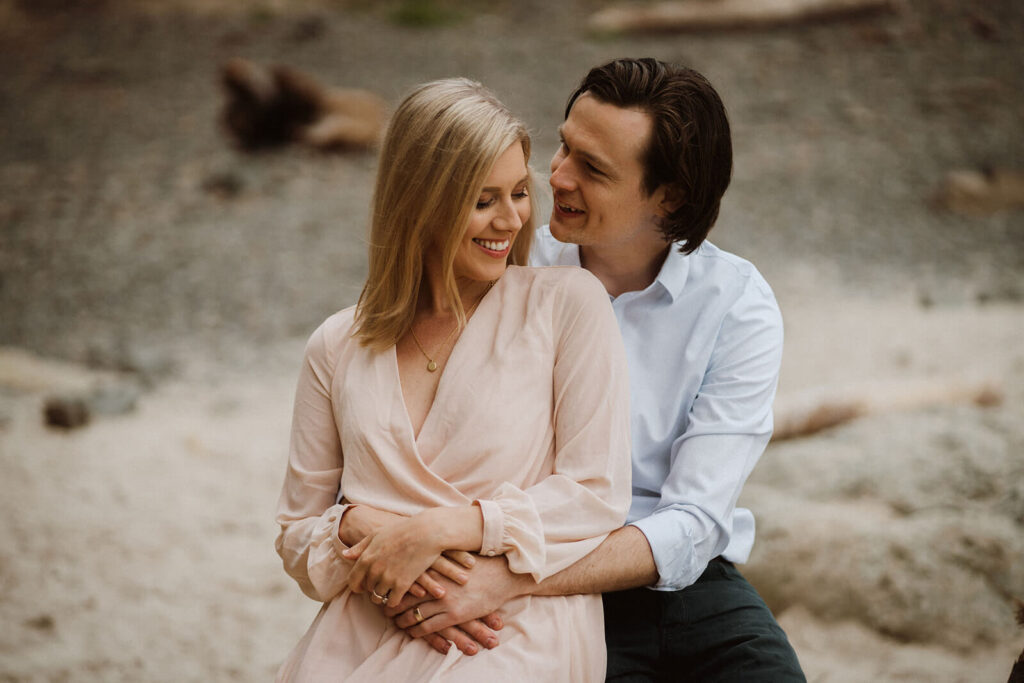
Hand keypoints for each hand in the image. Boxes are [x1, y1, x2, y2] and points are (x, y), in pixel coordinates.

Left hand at [343, 514, 443, 607]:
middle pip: (367, 589)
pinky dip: (394, 600)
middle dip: (372, 588)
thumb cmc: (402, 530)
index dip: (357, 586)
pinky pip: (392, 601)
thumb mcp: (377, 534)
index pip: (353, 581)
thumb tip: (345, 555)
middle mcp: (374, 570)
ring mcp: (388, 578)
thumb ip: (360, 546)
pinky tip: (398, 595)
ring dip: (383, 596)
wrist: (427, 532)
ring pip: (378, 598)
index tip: (362, 588)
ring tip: (390, 591)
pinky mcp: (402, 585)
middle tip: (381, 585)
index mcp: (366, 558)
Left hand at [385, 555, 529, 652]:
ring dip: (401, 620)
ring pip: (412, 614)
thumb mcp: (455, 554)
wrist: (502, 575)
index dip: (393, 584)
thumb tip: (424, 550)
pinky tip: (411, 632)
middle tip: (381, 606)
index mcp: (435, 567)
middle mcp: (436, 583)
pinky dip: (416, 631)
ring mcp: (444, 600)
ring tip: (394, 622)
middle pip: (405, 596)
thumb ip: (438, 555)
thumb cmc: (480, 564)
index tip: (384, 587)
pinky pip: (427, 627)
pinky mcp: (453, 615)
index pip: (405, 577)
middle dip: (391, 603)